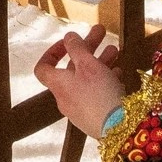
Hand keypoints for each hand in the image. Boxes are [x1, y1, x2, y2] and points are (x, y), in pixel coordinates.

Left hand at [33, 23, 125, 137]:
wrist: (118, 129)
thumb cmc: (100, 94)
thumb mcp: (88, 64)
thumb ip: (77, 47)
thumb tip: (68, 37)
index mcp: (58, 84)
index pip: (43, 68)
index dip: (52, 52)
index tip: (68, 42)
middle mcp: (65, 97)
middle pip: (72, 69)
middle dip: (88, 49)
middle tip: (102, 33)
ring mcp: (80, 109)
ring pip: (87, 80)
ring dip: (99, 62)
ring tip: (115, 51)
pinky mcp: (95, 117)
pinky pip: (96, 94)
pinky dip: (105, 80)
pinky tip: (118, 73)